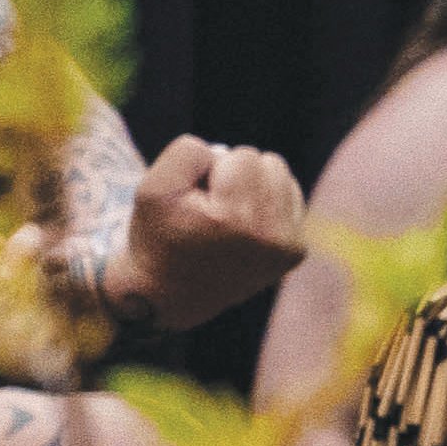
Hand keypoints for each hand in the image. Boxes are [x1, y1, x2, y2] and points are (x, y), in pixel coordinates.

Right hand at [97, 135, 307, 332]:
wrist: (172, 293)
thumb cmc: (158, 235)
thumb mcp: (151, 188)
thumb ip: (185, 153)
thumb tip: (227, 154)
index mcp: (230, 219)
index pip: (241, 155)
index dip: (211, 170)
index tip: (195, 200)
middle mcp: (266, 235)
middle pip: (268, 163)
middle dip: (238, 174)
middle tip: (211, 205)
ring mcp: (286, 247)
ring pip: (283, 178)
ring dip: (256, 186)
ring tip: (228, 212)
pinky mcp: (295, 253)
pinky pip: (291, 201)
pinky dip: (268, 205)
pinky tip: (245, 224)